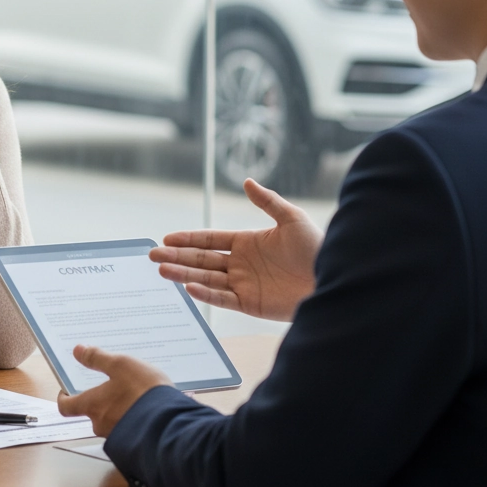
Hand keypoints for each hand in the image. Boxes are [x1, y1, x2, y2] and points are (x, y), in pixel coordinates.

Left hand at [57, 345, 171, 436]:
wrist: (171, 424)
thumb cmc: (142, 392)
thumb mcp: (121, 365)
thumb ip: (97, 358)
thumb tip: (77, 350)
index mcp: (92, 405)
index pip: (66, 407)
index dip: (64, 397)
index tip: (67, 390)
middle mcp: (101, 424)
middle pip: (91, 413)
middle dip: (99, 400)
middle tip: (110, 385)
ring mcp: (118, 436)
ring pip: (112, 420)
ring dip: (119, 409)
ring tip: (134, 394)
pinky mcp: (135, 443)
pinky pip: (129, 428)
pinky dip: (133, 418)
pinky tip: (147, 408)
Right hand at [151, 178, 322, 321]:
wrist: (333, 279)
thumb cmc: (317, 248)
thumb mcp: (292, 219)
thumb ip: (267, 202)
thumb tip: (247, 182)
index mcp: (246, 242)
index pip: (210, 239)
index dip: (188, 238)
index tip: (167, 238)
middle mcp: (240, 264)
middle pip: (201, 259)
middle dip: (176, 256)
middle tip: (152, 255)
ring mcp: (243, 284)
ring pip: (205, 278)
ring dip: (183, 273)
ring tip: (162, 270)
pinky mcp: (250, 303)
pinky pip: (222, 298)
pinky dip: (205, 293)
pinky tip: (189, 286)